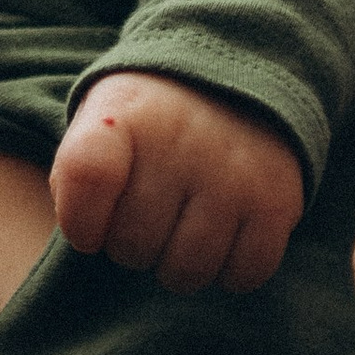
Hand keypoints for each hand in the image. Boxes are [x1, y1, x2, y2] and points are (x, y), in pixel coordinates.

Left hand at [51, 70, 303, 292]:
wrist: (237, 79)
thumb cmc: (151, 121)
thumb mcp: (99, 120)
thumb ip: (77, 175)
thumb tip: (88, 238)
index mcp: (123, 117)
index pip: (86, 175)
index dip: (79, 221)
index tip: (89, 226)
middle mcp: (180, 143)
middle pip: (132, 245)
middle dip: (131, 246)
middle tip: (147, 217)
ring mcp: (232, 175)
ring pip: (186, 270)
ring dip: (177, 264)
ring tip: (181, 230)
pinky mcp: (276, 204)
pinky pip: (242, 275)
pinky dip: (228, 270)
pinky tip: (222, 238)